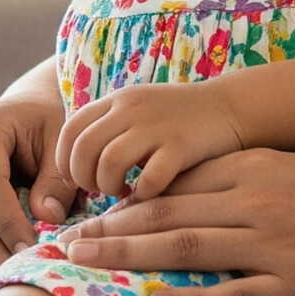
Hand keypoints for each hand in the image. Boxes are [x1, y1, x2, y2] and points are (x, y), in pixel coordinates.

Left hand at [56, 79, 244, 202]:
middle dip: (83, 177)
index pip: (70, 128)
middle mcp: (131, 109)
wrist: (231, 108)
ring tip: (121, 192)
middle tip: (99, 191)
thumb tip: (76, 168)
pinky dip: (143, 193)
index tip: (75, 181)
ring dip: (108, 185)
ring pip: (108, 160)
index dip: (64, 159)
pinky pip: (150, 176)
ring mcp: (156, 126)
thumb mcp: (137, 113)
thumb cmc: (178, 120)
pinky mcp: (182, 146)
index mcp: (117, 100)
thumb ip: (109, 131)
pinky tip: (149, 195)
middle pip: (83, 146)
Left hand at [58, 148, 294, 295]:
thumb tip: (177, 192)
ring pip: (185, 249)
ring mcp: (273, 245)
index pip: (171, 184)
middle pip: (165, 214)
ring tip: (87, 264)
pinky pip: (231, 295)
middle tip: (65, 242)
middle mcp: (255, 202)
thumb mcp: (287, 172)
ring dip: (130, 257)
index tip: (86, 212)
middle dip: (110, 228)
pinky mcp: (294, 284)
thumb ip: (235, 178)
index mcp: (251, 169)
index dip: (123, 199)